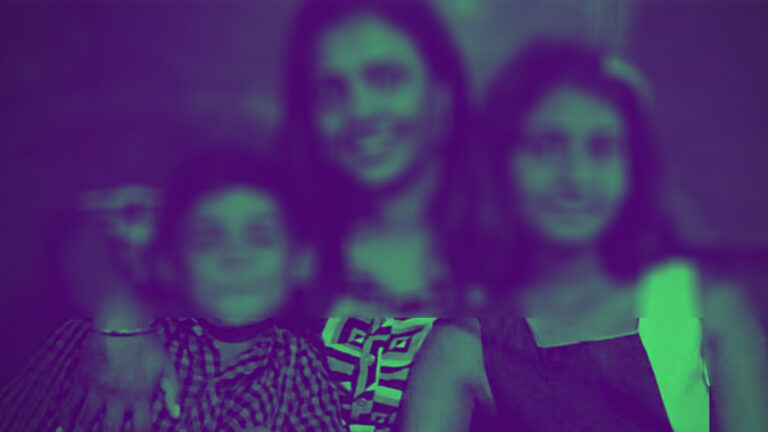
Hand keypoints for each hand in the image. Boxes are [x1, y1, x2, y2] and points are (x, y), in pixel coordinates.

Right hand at [60, 331, 179, 431]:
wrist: (121, 321)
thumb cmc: (147, 343)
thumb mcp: (167, 365)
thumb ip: (173, 391)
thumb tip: (176, 414)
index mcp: (140, 396)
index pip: (140, 429)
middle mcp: (117, 397)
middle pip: (110, 430)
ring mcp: (97, 390)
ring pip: (85, 422)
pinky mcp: (81, 380)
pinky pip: (70, 405)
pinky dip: (65, 418)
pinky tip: (63, 427)